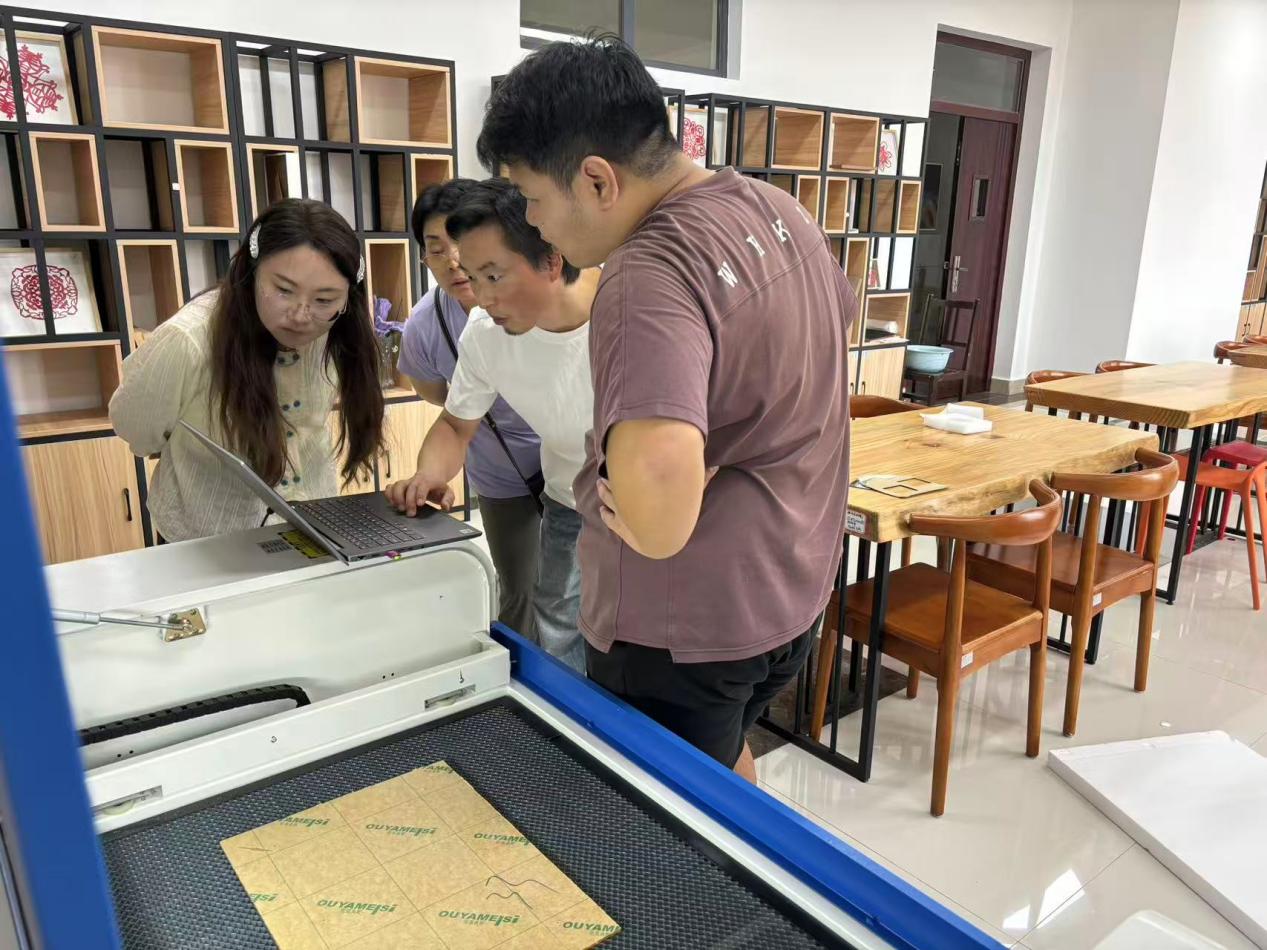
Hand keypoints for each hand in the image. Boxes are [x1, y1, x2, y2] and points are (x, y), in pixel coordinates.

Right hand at [385, 471, 454, 515]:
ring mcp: (406, 482)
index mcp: (428, 481)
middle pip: (409, 487)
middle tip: (410, 513)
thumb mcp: (447, 491)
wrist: (431, 472)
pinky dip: (388, 494)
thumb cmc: (438, 485)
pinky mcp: (399, 486)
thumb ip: (448, 499)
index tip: (419, 504)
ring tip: (400, 509)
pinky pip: (390, 487)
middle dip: (408, 500)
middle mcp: (415, 480)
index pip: (423, 485)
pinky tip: (391, 503)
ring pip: (397, 485)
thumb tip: (445, 507)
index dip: (420, 494)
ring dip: (396, 497)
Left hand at [597, 467, 717, 552]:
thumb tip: (716, 467)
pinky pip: (608, 520)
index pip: (627, 470)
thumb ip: (702, 478)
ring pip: (607, 498)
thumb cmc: (674, 507)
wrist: (659, 532)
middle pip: (614, 484)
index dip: (621, 466)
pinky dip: (604, 514)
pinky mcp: (620, 527)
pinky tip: (602, 511)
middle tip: (604, 475)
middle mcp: (628, 494)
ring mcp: (621, 511)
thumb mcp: (691, 491)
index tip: (616, 460)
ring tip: (600, 485)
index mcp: (640, 482)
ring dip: (603, 492)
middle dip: (609, 480)